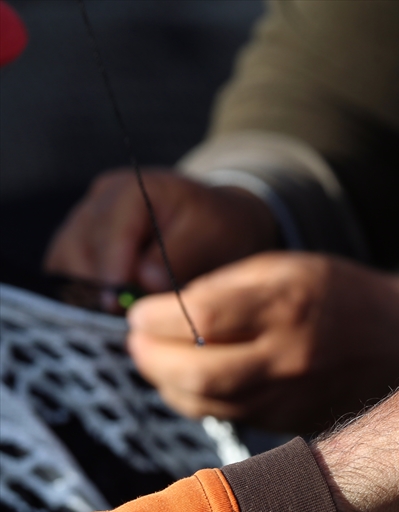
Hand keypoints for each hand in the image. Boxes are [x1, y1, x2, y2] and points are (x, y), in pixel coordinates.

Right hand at [45, 168, 277, 309]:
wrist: (218, 224)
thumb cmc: (218, 228)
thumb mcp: (210, 237)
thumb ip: (177, 257)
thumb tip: (144, 282)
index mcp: (132, 189)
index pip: (109, 230)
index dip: (111, 270)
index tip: (117, 304)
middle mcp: (99, 201)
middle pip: (78, 247)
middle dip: (97, 286)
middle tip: (119, 320)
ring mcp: (84, 222)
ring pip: (65, 263)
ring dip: (87, 294)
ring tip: (116, 320)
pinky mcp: (78, 247)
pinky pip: (66, 274)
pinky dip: (83, 295)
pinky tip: (107, 315)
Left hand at [126, 252, 398, 432]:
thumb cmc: (335, 294)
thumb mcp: (284, 267)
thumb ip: (224, 288)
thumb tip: (162, 312)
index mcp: (288, 303)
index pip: (201, 319)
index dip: (157, 318)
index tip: (140, 311)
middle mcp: (289, 355)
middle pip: (197, 374)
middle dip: (150, 358)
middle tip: (137, 340)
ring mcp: (291, 396)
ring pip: (205, 403)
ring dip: (166, 382)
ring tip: (156, 360)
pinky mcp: (290, 422)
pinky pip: (226, 417)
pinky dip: (195, 400)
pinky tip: (190, 380)